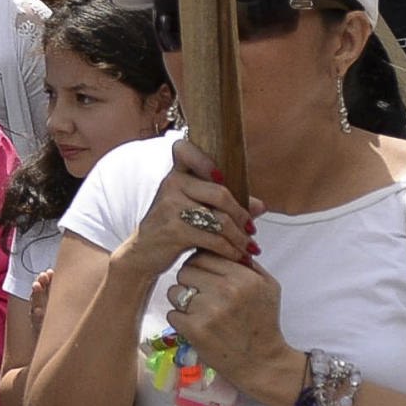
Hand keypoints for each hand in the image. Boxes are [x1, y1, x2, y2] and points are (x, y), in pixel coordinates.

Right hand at [134, 156, 251, 272]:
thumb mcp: (195, 210)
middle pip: (219, 193)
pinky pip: (213, 239)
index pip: (184, 149)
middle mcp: (171, 184)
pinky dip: (230, 250)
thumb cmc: (173, 227)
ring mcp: (170, 207)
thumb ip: (225, 205)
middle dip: (241, 215)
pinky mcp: (173, 230)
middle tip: (252, 230)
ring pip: (219, 219)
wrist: (144, 253)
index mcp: (176, 174)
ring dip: (240, 237)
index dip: (205, 160)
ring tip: (249, 248)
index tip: (221, 178)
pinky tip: (237, 256)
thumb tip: (261, 206)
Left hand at [167, 250, 297, 384]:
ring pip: (174, 292)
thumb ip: (247, 263)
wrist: (261, 362)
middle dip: (189, 281)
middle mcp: (227, 290)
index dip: (200, 265)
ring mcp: (209, 310)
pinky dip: (180, 320)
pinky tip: (196, 326)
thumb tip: (224, 243)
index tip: (204, 276)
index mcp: (243, 277)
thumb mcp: (268, 286)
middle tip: (200, 295)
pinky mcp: (195, 330)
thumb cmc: (263, 322)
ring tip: (198, 311)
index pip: (203, 255)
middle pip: (185, 270)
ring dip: (181, 301)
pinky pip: (172, 314)